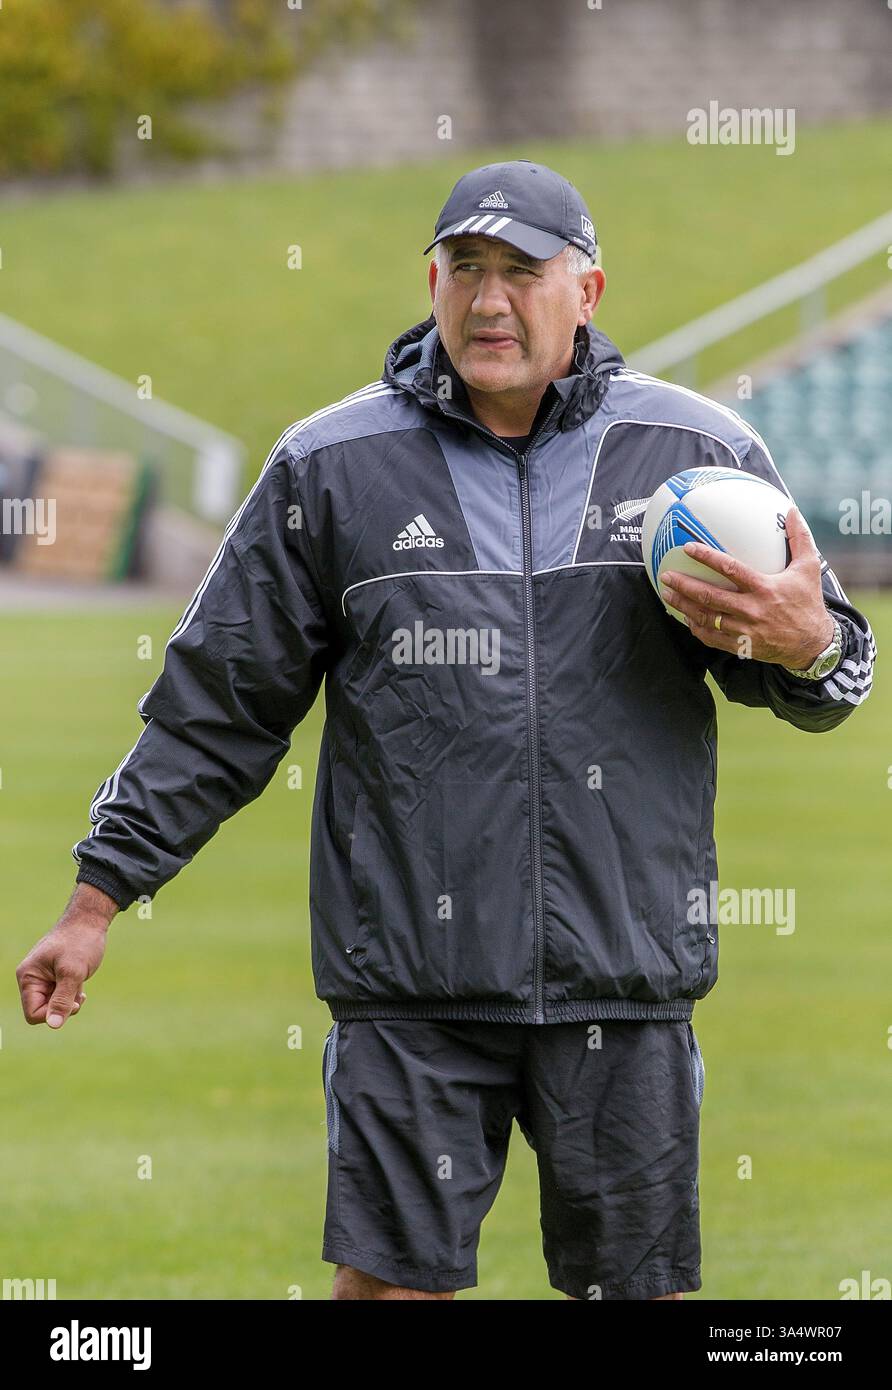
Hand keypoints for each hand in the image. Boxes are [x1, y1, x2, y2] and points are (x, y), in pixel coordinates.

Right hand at [16, 883, 116, 1028]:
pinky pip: (61, 998)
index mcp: (28, 977)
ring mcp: (44, 979)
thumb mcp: (73, 972)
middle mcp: (33, 979)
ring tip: (80, 986)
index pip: (32, 1013)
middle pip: (43, 1011)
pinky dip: (72, 996)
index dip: (52, 1013)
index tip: (72, 1002)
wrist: (90, 922)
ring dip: (69, 1001)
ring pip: (53, 1006)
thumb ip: (62, 999)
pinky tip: (81, 985)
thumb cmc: (80, 941)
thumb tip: (54, 1024)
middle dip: (62, 1007)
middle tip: (78, 994)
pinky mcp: (56, 978)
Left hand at [658, 505, 834, 667]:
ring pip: (705, 618)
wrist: (813, 644)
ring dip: (683, 605)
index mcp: (765, 588)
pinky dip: (695, 627)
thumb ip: (799, 538)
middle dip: (684, 585)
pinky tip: (686, 617)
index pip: (730, 569)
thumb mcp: (809, 568)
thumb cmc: (809, 603)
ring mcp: (744, 630)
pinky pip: (711, 637)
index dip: (707, 557)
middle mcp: (752, 610)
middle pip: (709, 596)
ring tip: (667, 594)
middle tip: (666, 576)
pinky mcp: (741, 646)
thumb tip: (791, 510)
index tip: (689, 548)